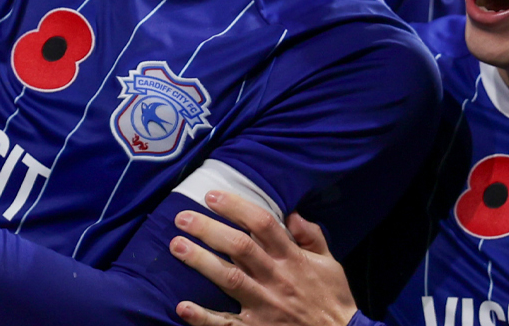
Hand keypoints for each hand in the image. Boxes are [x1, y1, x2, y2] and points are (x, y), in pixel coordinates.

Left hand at [170, 192, 355, 325]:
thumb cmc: (332, 300)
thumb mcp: (330, 264)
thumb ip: (312, 237)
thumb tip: (292, 213)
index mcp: (292, 259)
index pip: (263, 224)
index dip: (236, 207)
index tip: (212, 196)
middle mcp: (276, 279)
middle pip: (240, 248)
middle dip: (209, 229)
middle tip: (182, 217)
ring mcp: (264, 306)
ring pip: (229, 279)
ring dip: (200, 262)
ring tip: (176, 245)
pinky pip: (226, 324)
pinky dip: (204, 318)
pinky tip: (182, 307)